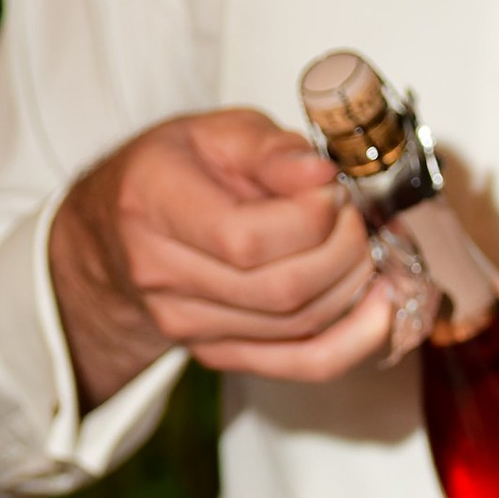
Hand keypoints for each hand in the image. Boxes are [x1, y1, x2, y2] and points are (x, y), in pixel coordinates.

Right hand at [49, 110, 389, 408]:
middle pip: (282, 289)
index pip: (248, 239)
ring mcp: (188, 324)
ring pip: (300, 325)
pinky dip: (354, 340)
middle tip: (355, 217)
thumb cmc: (172, 173)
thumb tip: (321, 175)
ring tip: (363, 246)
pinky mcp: (217, 354)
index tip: (332, 191)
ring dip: (353, 286)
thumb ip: (269, 150)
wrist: (117, 235)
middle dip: (343, 250)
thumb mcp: (213, 133)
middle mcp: (162, 273)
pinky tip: (381, 307)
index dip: (312, 218)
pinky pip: (301, 364)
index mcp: (153, 203)